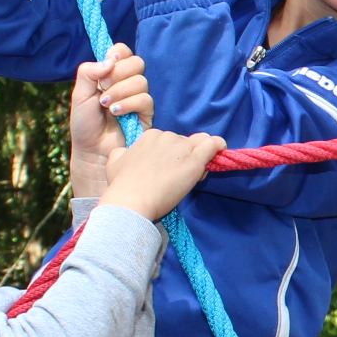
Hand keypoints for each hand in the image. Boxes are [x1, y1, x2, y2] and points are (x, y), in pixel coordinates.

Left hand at [68, 45, 152, 195]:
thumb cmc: (85, 124)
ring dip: (121, 91)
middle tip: (103, 86)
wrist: (92, 151)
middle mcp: (126, 83)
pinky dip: (129, 103)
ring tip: (106, 105)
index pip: (123, 52)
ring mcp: (137, 97)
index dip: (118, 54)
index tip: (108, 64)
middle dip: (119, 73)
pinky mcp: (146, 113)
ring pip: (141, 81)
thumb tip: (108, 62)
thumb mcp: (79, 95)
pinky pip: (145, 100)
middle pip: (137, 62)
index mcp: (110, 74)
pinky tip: (116, 113)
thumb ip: (88, 73)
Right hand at [99, 127, 225, 220]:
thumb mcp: (115, 162)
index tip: (168, 170)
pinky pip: (213, 145)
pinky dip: (218, 147)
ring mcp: (181, 148)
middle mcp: (166, 136)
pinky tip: (220, 152)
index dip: (172, 155)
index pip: (169, 141)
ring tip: (193, 174)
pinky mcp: (194, 160)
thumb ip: (122, 152)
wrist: (131, 201)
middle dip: (185, 157)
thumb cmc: (122, 186)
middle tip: (179, 177)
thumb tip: (126, 152)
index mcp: (150, 136)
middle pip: (184, 143)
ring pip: (200, 144)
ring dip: (200, 156)